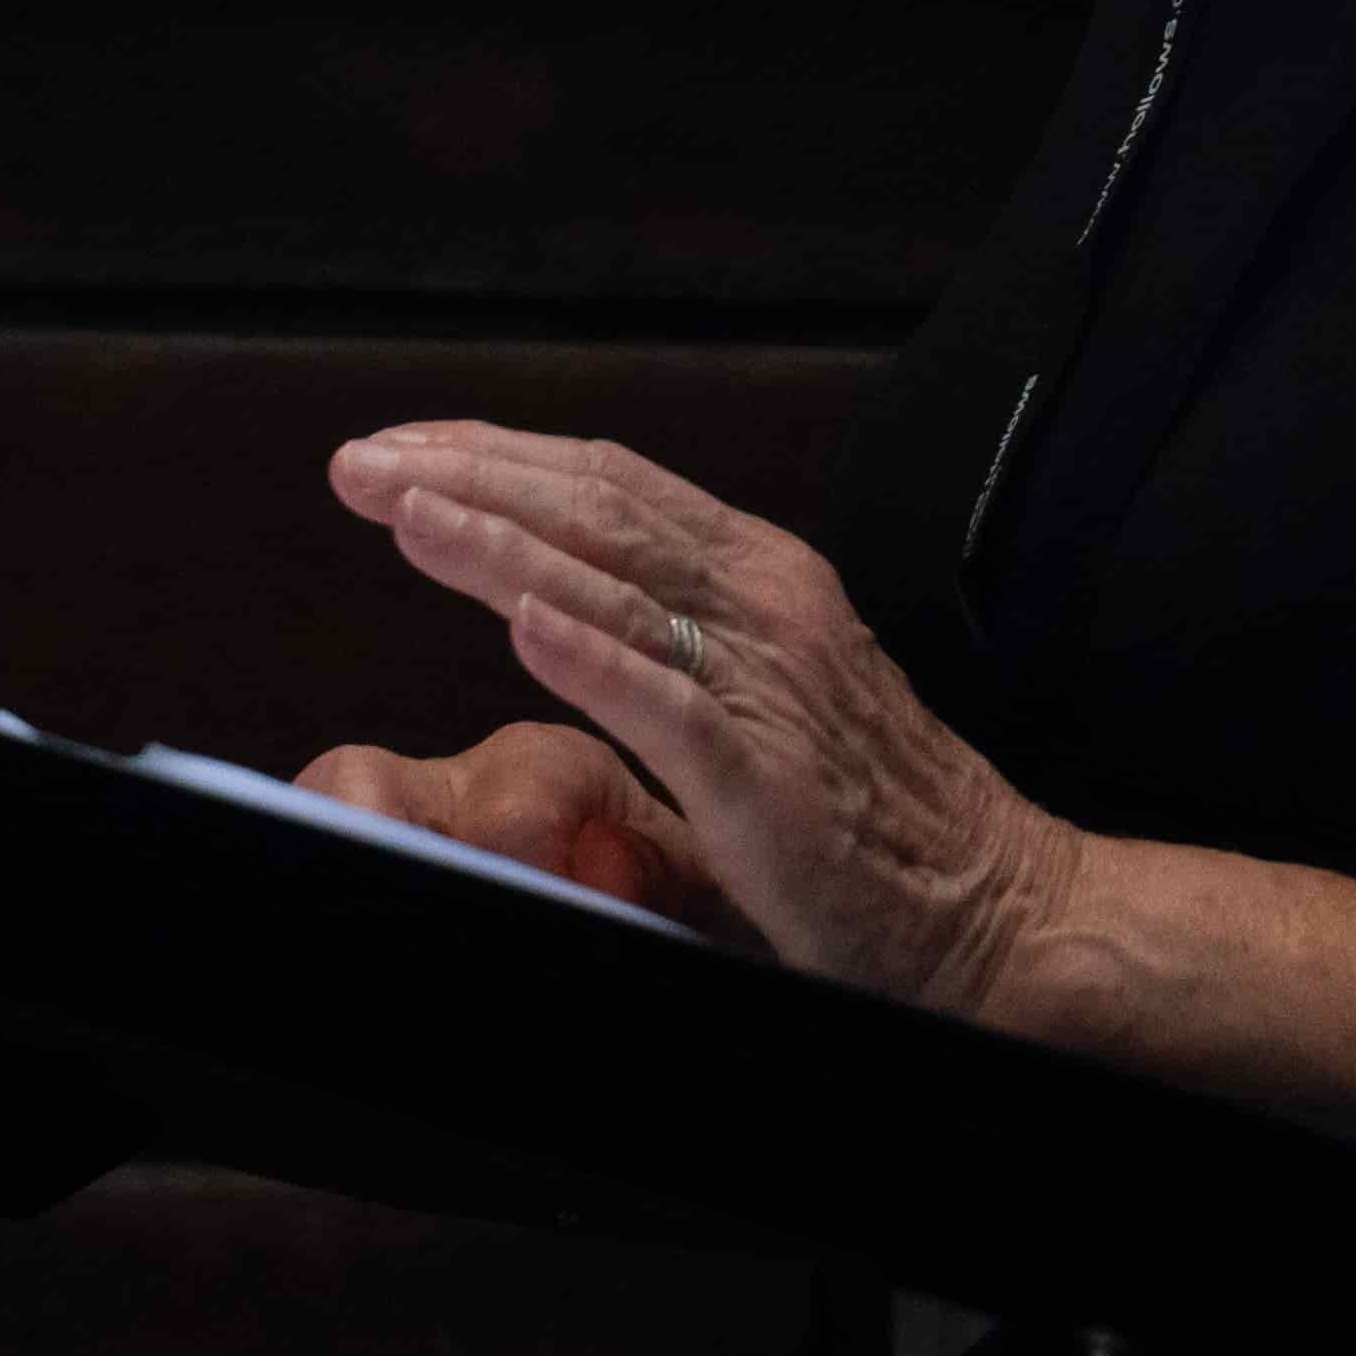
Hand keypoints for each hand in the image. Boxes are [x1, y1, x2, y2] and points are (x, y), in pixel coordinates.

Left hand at [316, 421, 1085, 1016]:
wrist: (995, 905)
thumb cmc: (877, 813)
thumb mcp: (766, 691)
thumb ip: (672, 645)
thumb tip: (556, 613)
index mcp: (761, 576)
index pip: (610, 483)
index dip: (496, 455)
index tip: (402, 450)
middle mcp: (763, 602)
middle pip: (595, 509)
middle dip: (466, 477)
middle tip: (361, 463)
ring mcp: (767, 681)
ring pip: (614, 584)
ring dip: (497, 543)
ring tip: (403, 510)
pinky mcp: (765, 773)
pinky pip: (663, 701)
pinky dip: (588, 651)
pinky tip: (518, 621)